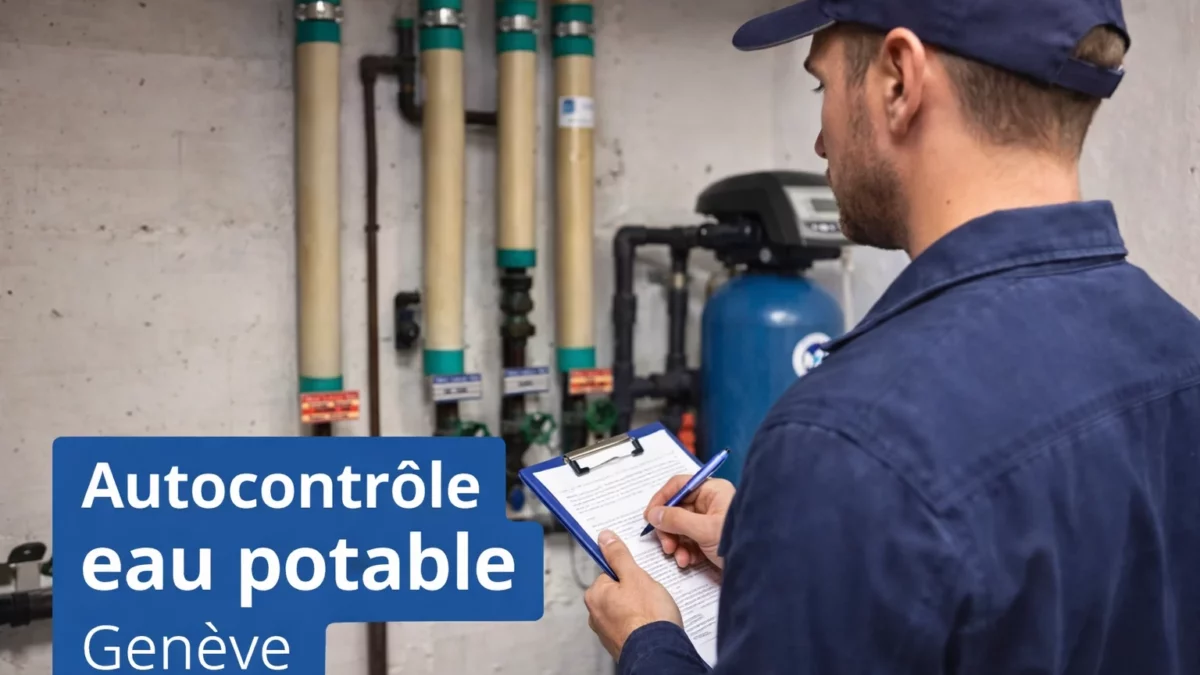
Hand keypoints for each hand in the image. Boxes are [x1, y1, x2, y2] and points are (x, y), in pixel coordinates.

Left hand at [584, 530, 682, 660]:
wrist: (660, 653)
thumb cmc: (649, 617)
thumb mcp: (635, 576)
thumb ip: (619, 555)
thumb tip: (605, 538)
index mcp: (595, 595)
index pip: (610, 573)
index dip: (629, 573)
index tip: (640, 576)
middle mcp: (596, 615)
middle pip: (617, 591)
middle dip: (634, 591)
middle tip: (650, 594)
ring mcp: (607, 632)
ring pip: (625, 609)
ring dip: (639, 608)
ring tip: (654, 610)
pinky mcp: (620, 644)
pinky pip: (631, 626)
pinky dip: (641, 624)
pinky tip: (653, 624)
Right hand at [645, 474, 734, 569]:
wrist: (762, 567)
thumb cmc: (738, 541)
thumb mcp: (704, 529)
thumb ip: (676, 519)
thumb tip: (653, 514)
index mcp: (712, 490)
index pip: (679, 485)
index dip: (662, 499)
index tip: (650, 516)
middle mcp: (711, 503)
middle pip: (677, 509)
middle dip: (668, 529)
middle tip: (666, 545)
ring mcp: (711, 521)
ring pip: (681, 527)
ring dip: (676, 543)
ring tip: (678, 557)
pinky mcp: (712, 538)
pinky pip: (690, 541)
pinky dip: (685, 551)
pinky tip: (687, 561)